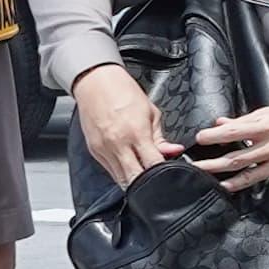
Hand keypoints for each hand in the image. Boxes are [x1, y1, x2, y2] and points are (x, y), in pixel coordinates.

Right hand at [73, 63, 176, 188]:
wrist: (95, 83)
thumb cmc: (124, 93)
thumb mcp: (151, 113)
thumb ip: (161, 138)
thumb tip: (174, 151)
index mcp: (136, 133)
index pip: (152, 165)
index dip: (164, 174)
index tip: (171, 175)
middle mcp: (118, 144)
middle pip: (134, 179)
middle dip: (148, 185)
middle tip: (158, 184)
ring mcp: (103, 150)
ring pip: (120, 179)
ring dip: (134, 182)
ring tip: (146, 179)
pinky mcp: (94, 151)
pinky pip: (110, 171)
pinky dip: (121, 174)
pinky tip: (131, 169)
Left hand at [192, 104, 268, 190]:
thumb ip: (248, 120)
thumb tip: (222, 122)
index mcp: (267, 121)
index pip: (235, 127)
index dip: (215, 134)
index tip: (200, 138)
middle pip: (234, 146)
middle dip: (211, 153)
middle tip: (193, 160)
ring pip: (241, 163)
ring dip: (219, 169)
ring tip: (201, 172)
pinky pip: (255, 177)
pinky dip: (238, 183)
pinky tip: (225, 186)